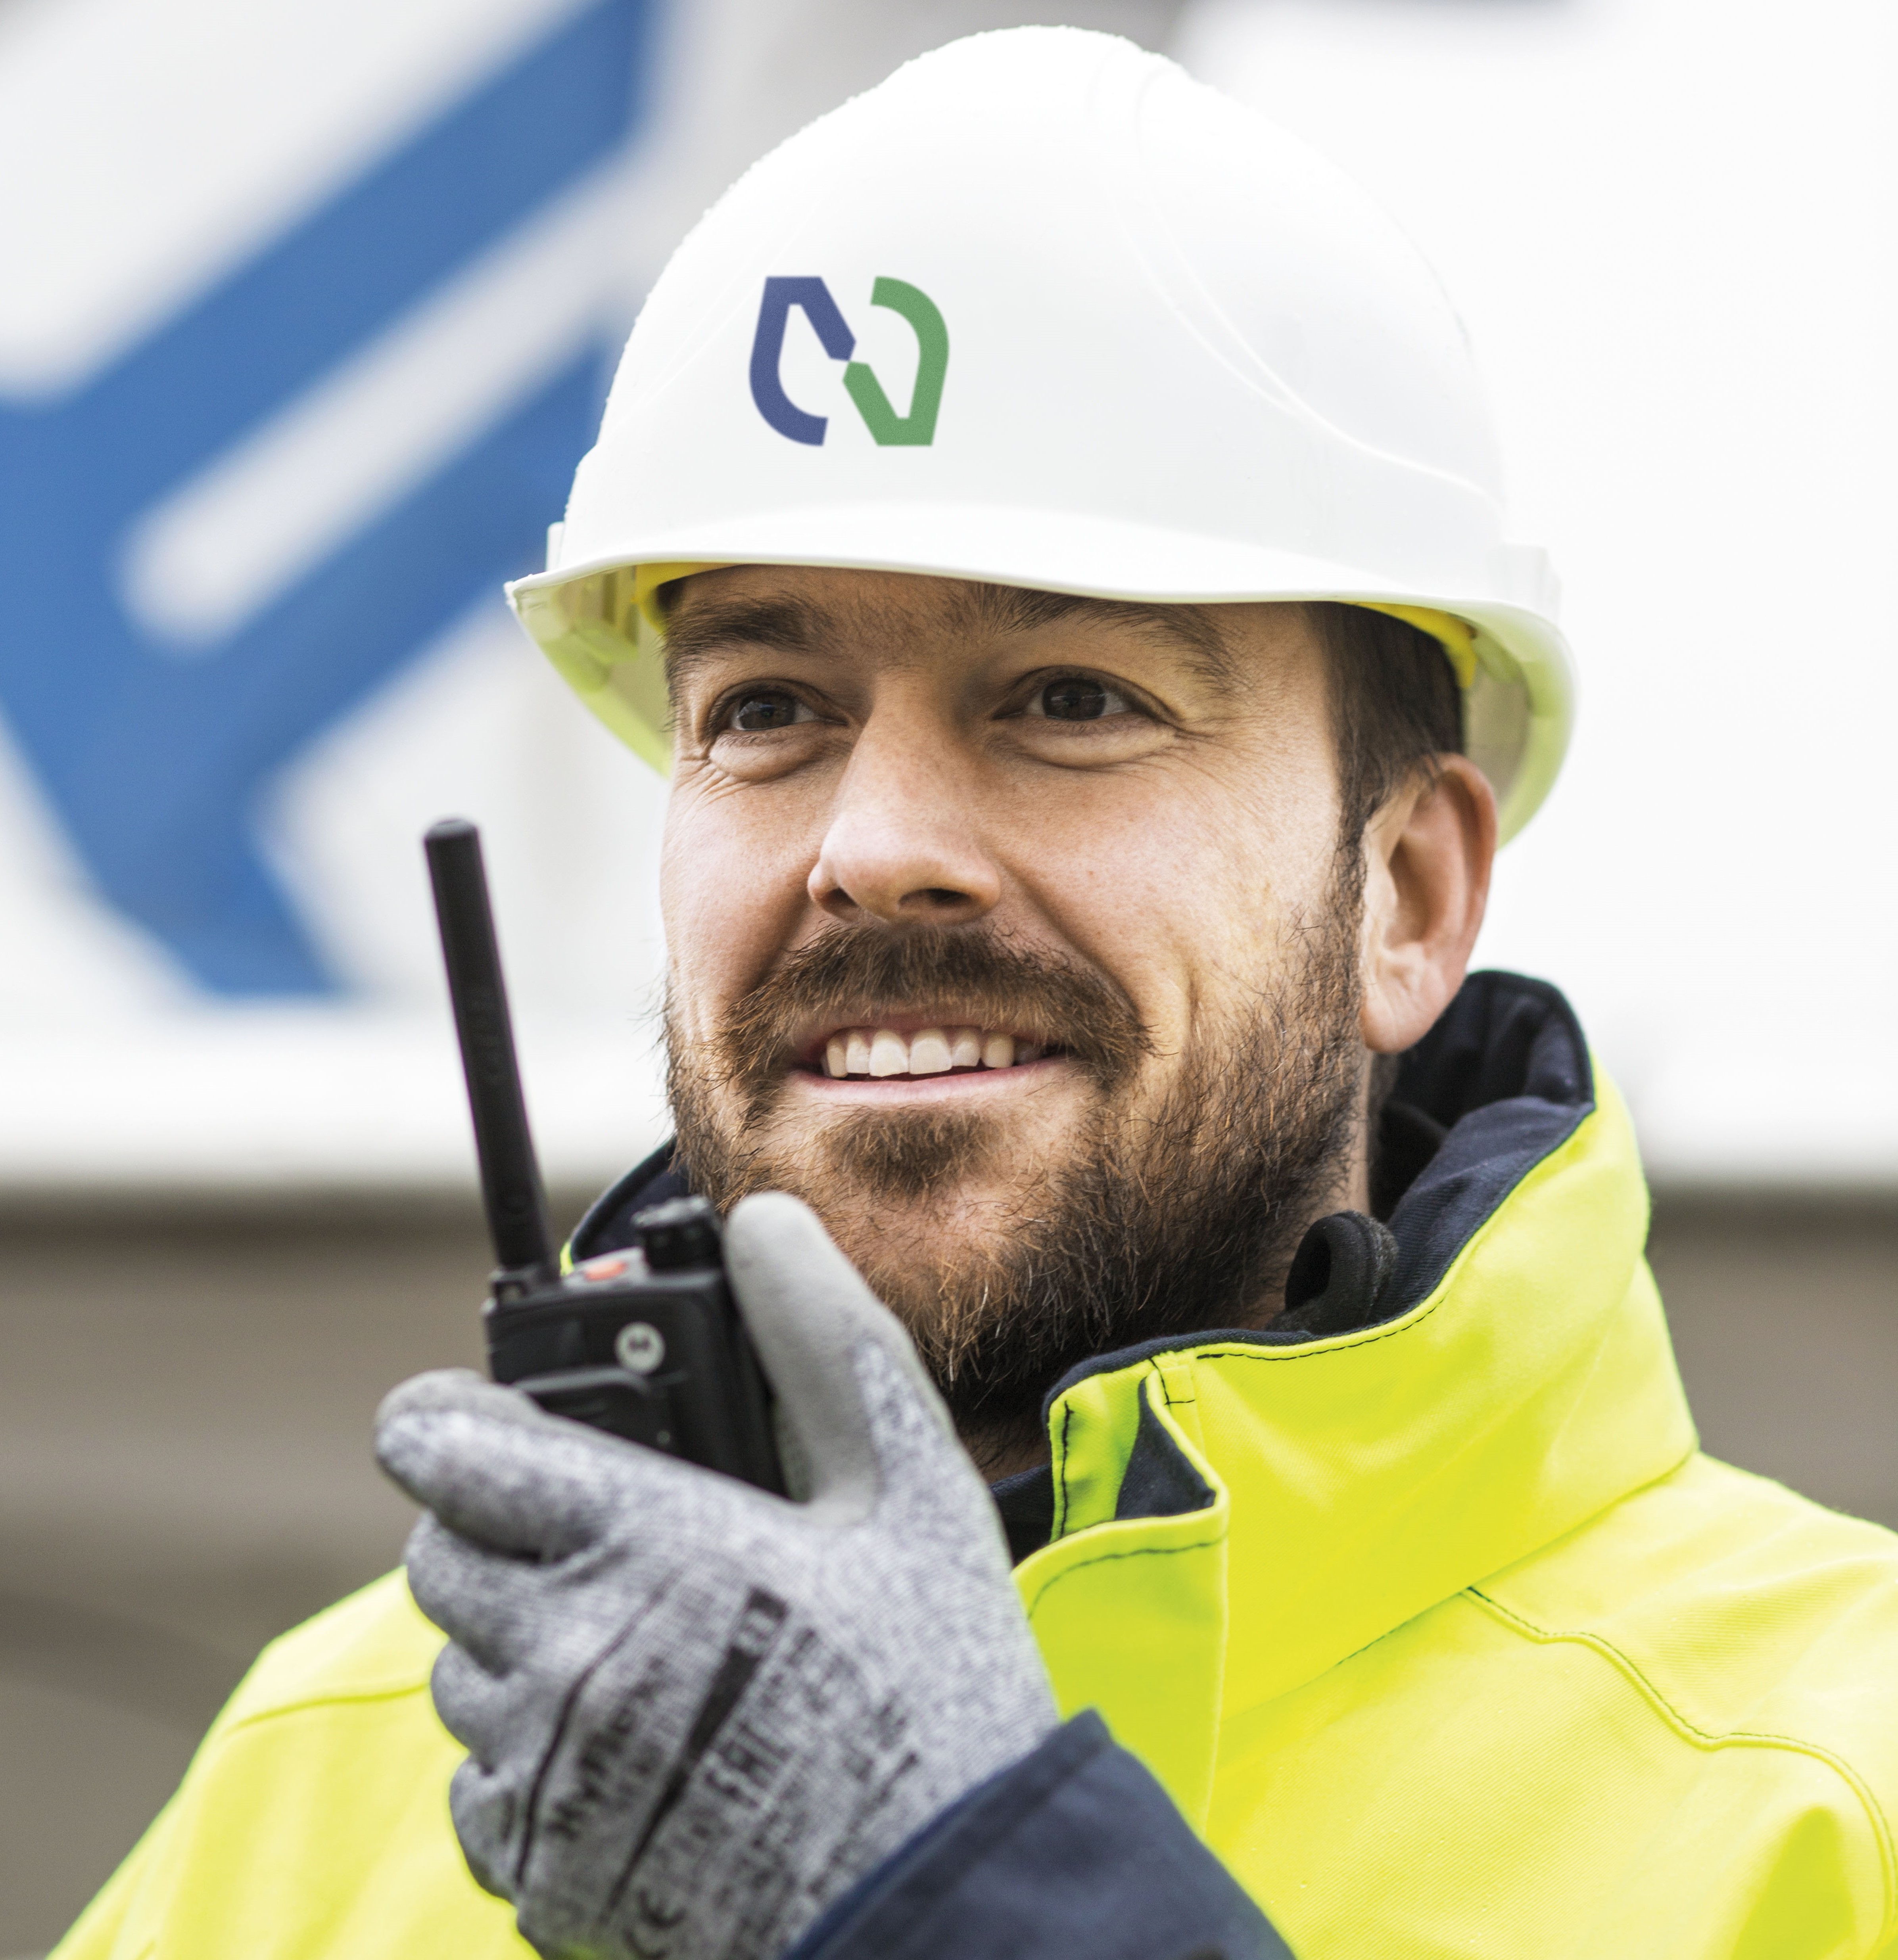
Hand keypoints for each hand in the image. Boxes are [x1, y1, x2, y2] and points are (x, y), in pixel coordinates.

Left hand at [376, 1192, 1058, 1959]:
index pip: (445, 1449)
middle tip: (603, 1529)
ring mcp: (542, 1770)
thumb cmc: (935, 1685)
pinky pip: (475, 1780)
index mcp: (643, 1542)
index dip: (447, 1418)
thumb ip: (824, 1338)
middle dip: (498, 1522)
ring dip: (518, 1636)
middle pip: (437, 1551)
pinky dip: (530, 1750)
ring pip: (456, 1665)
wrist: (945, 1898)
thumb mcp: (908, 1485)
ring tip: (643, 1640)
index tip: (474, 1419)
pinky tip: (638, 1741)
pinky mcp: (538, 1867)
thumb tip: (763, 1222)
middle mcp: (565, 1654)